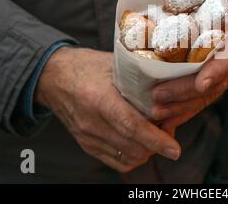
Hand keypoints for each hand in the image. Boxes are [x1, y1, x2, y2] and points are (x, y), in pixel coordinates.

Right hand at [35, 48, 180, 172]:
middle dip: (157, 144)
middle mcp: (91, 122)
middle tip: (169, 128)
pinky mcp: (86, 145)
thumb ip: (139, 77)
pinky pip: (117, 162)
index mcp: (99, 98)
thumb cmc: (85, 66)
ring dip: (147, 151)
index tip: (174, 149)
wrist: (53, 77)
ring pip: (127, 157)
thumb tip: (169, 84)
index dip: (155, 139)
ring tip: (156, 133)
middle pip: (132, 146)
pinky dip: (134, 156)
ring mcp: (87, 137)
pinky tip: (141, 142)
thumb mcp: (113, 65)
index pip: (131, 125)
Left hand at [151, 0, 227, 134]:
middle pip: (213, 84)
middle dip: (184, 93)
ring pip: (207, 96)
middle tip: (158, 97)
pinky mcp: (221, 81)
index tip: (202, 84)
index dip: (216, 72)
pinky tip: (169, 122)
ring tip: (158, 113)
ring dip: (182, 107)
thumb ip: (205, 1)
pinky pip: (204, 100)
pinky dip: (186, 111)